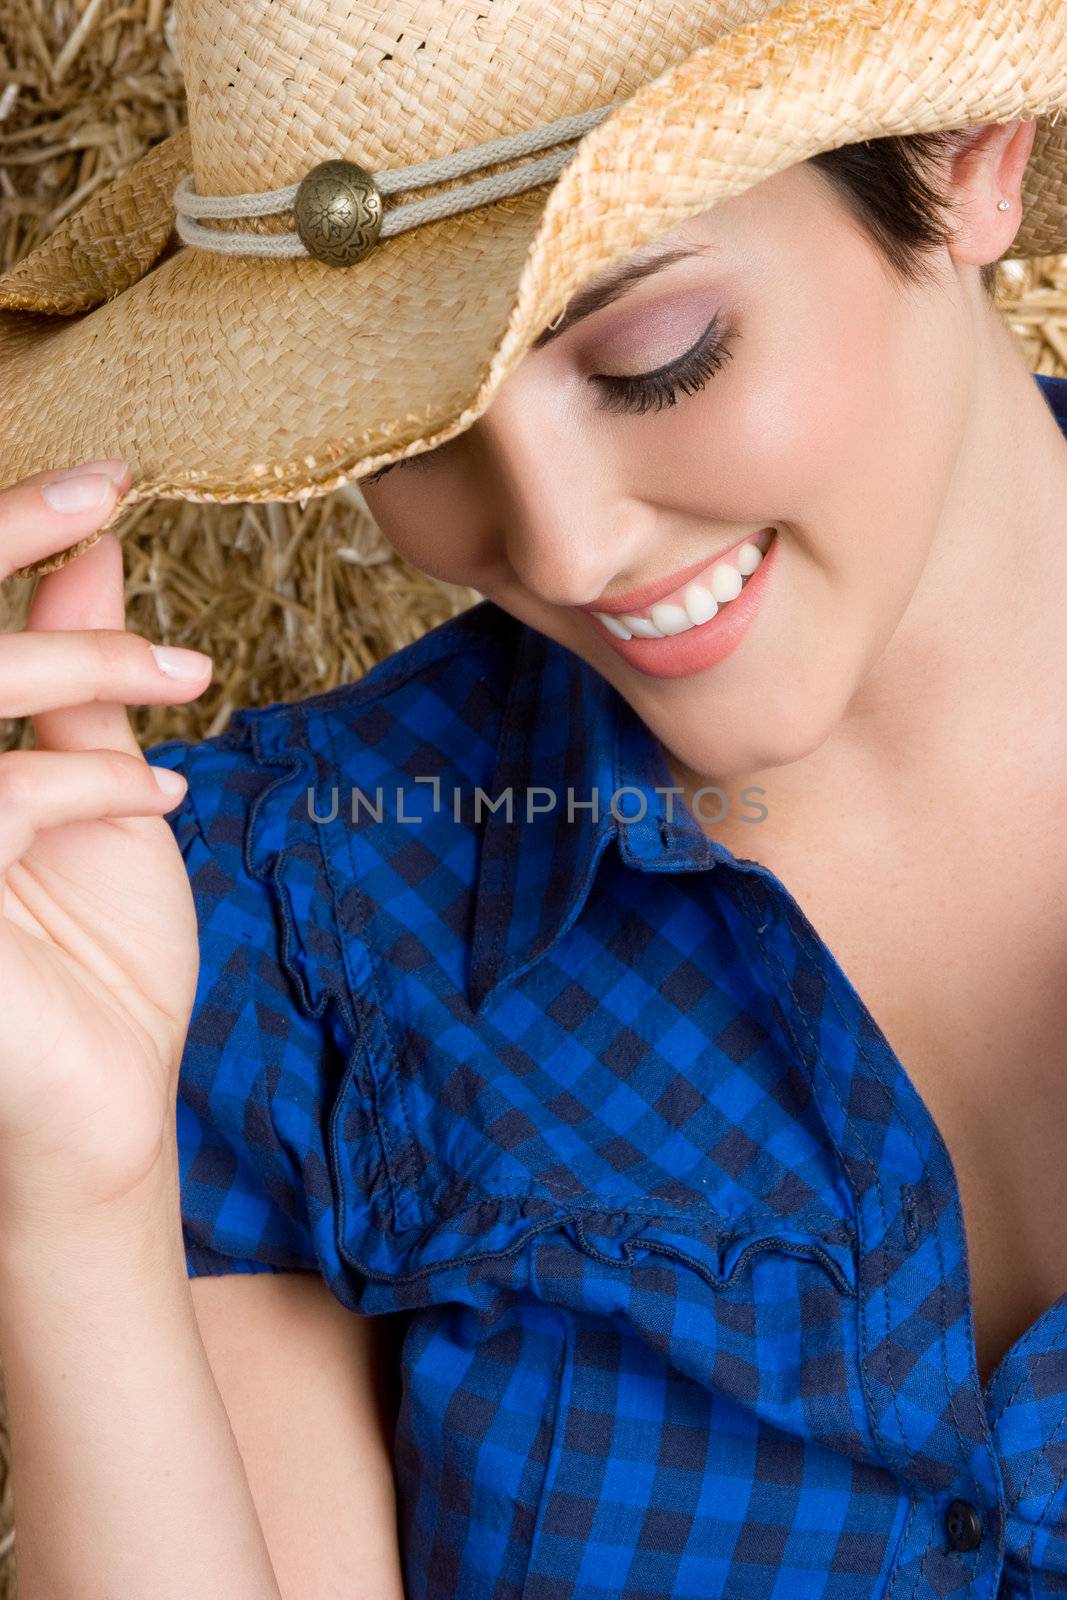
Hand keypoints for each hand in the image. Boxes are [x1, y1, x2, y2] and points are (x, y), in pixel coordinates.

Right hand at [0, 461, 213, 1228]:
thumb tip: (86, 554)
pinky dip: (85, 780)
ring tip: (182, 678)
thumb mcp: (96, 797)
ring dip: (78, 668)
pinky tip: (157, 799)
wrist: (105, 1106)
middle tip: (107, 497)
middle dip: (8, 541)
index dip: (4, 532)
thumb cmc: (96, 960)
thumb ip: (75, 684)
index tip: (98, 481)